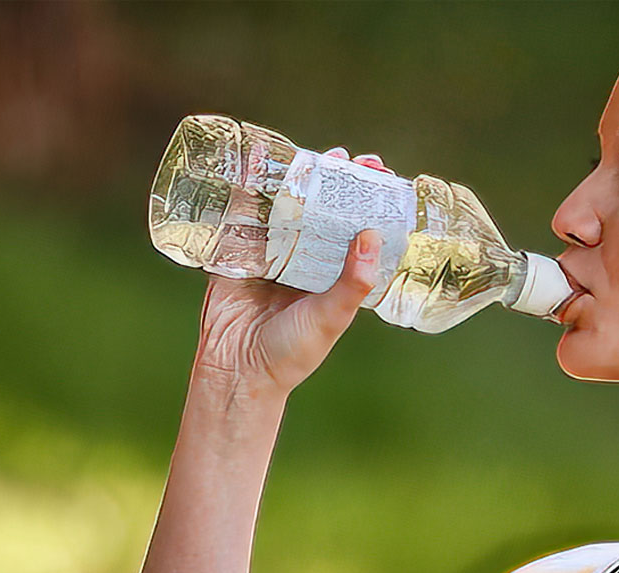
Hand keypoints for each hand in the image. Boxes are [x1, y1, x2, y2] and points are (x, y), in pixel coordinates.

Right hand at [191, 149, 394, 397]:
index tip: (381, 178)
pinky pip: (245, 213)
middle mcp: (305, 259)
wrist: (237, 369)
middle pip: (324, 210)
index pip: (356, 230)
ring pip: (288, 206)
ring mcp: (271, 252)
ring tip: (315, 156)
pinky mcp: (238, 251)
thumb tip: (371, 234)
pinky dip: (251, 186)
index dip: (369, 203)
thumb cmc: (290, 353)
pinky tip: (261, 160)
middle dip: (336, 182)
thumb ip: (351, 282)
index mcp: (332, 275)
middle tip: (349, 159)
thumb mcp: (330, 317)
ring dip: (300, 178)